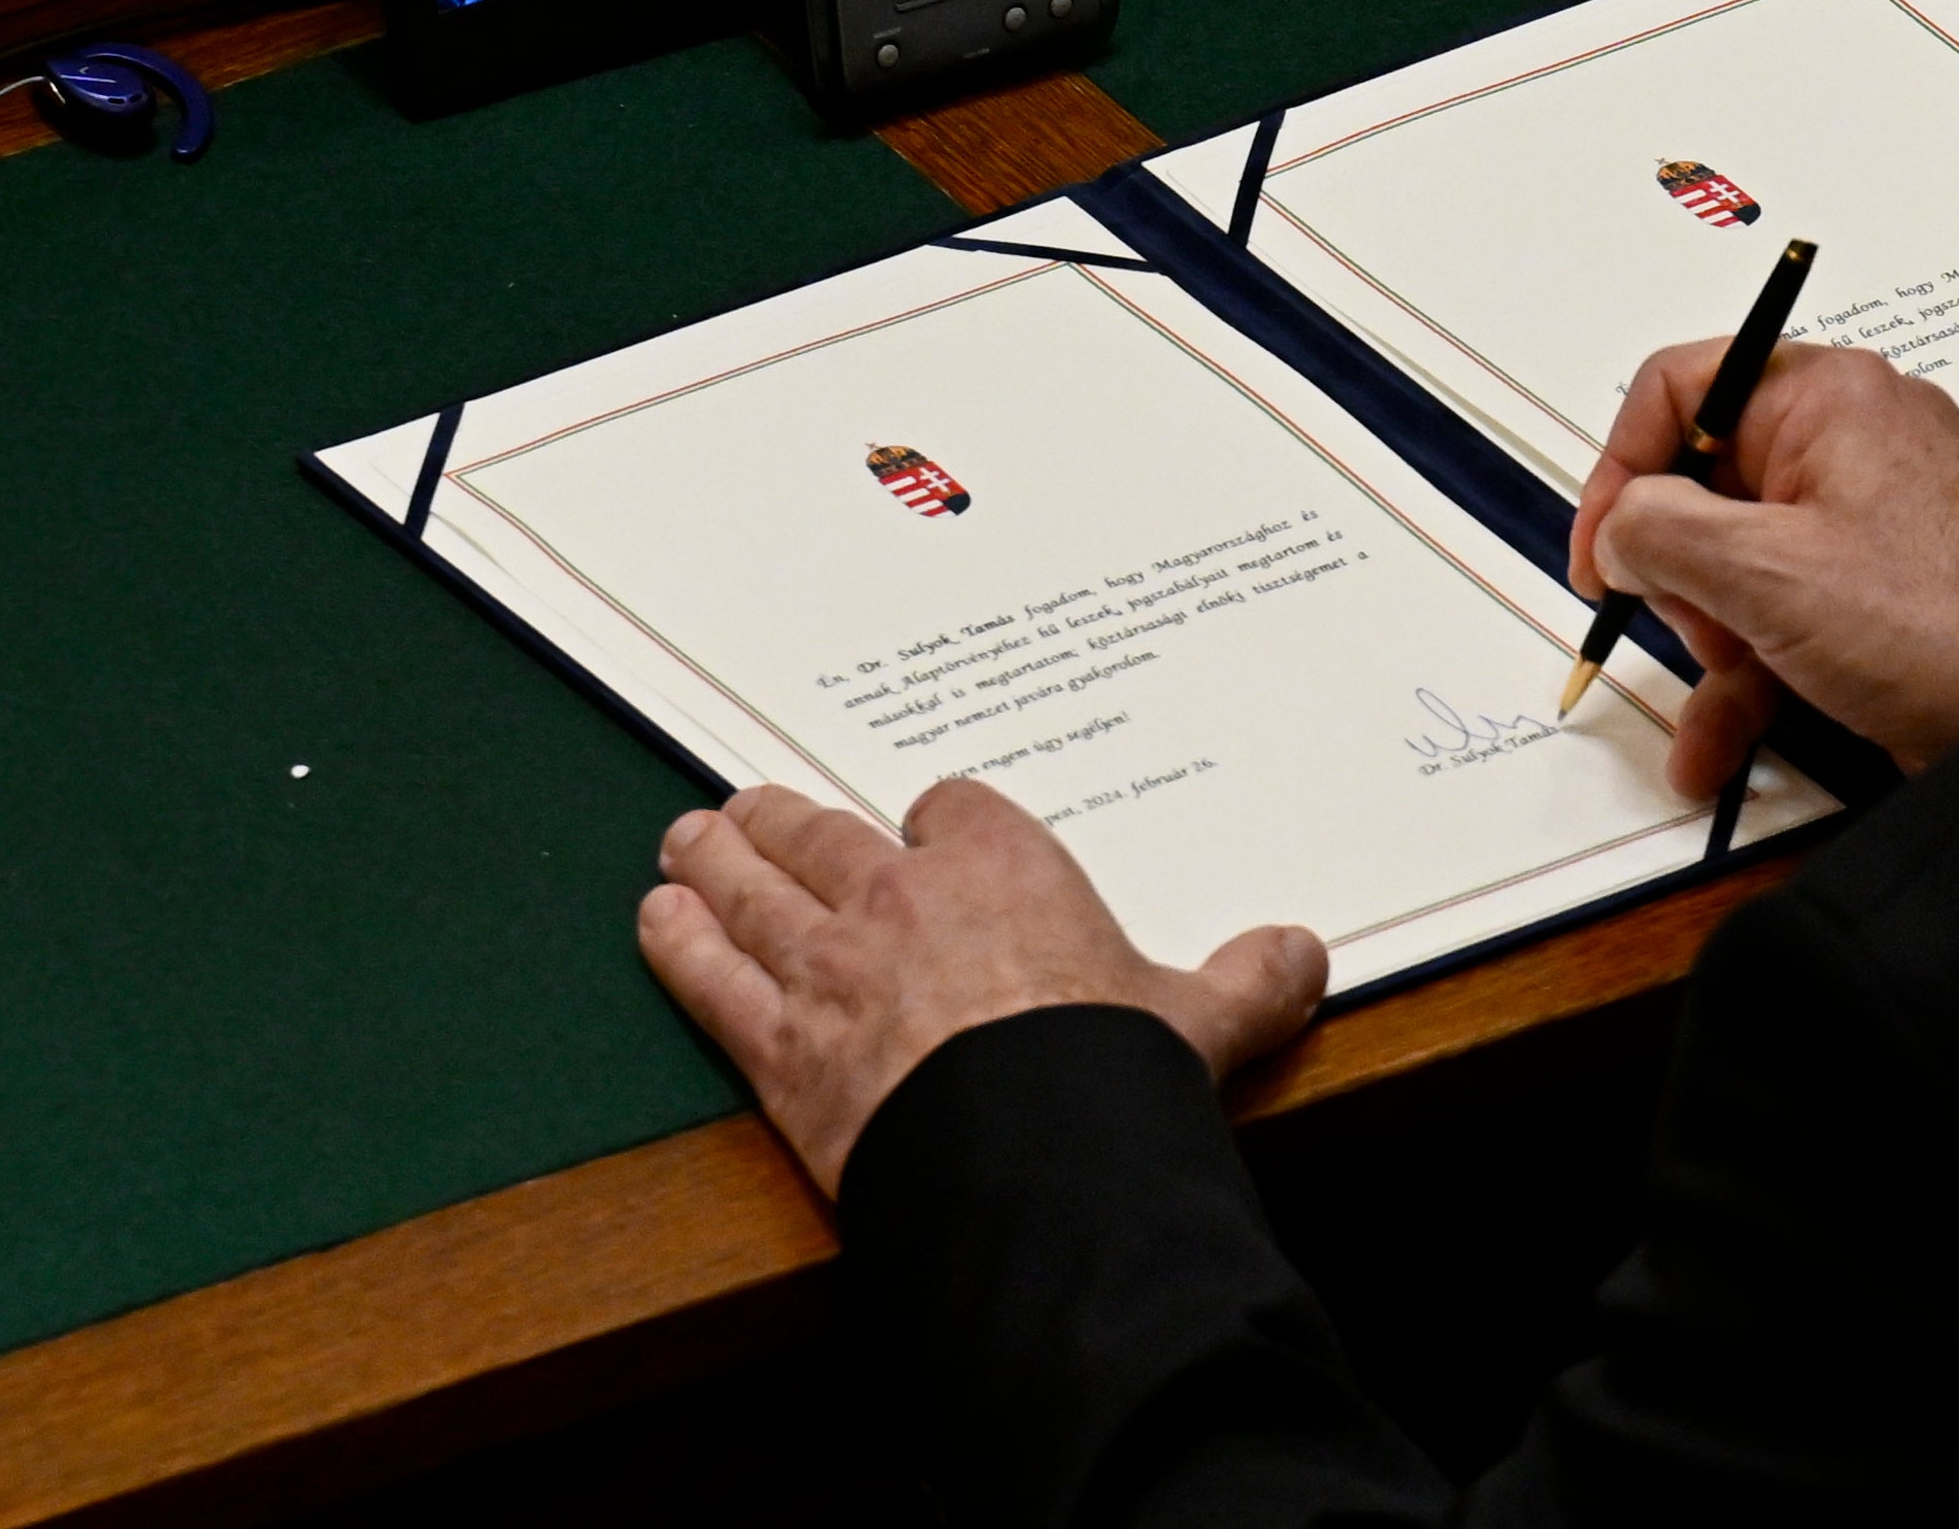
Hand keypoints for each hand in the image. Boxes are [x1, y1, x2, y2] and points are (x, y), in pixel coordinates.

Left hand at [636, 779, 1324, 1193]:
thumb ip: (1248, 980)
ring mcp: (829, 965)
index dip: (938, 820)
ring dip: (715, 859)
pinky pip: (710, 979)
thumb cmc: (1108, 1073)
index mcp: (1003, 867)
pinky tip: (657, 922)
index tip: (932, 830)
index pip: (951, 807)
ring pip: (752, 888)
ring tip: (689, 838)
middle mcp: (900, 896)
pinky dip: (678, 947)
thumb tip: (1301, 956)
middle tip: (754, 806)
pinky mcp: (779, 1045)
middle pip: (822, 832)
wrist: (1028, 1153)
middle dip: (785, 818)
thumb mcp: (1203, 1018)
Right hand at [1572, 341, 1958, 795]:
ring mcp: (1867, 521)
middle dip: (1680, 578)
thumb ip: (1660, 531)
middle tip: (1694, 626)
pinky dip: (1750, 679)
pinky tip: (1717, 746)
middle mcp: (1849, 443)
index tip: (1602, 550)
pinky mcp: (1881, 593)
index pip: (1681, 389)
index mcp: (1826, 397)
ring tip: (1718, 707)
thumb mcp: (1765, 570)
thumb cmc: (1942, 622)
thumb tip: (1621, 528)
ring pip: (1739, 566)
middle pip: (1703, 487)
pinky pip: (1787, 616)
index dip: (1620, 469)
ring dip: (1709, 646)